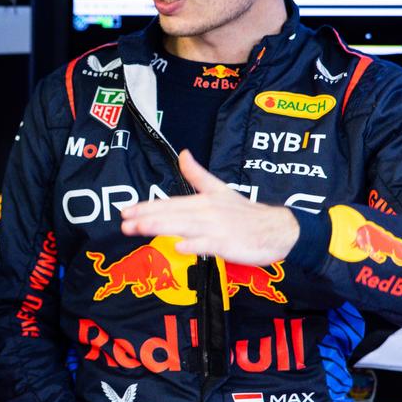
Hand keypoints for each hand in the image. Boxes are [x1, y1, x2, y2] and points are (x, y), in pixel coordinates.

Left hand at [119, 150, 299, 265]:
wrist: (277, 228)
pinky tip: (178, 247)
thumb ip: (198, 174)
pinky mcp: (227, 244)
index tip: (126, 211)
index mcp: (203, 200)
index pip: (169, 203)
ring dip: (162, 227)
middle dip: (146, 217)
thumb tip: (183, 154)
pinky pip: (208, 245)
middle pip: (172, 214)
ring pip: (185, 227)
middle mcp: (206, 212)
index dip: (147, 206)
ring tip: (140, 228)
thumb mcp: (220, 189)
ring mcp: (216, 228)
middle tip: (124, 222)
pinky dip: (194, 245)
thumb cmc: (245, 213)